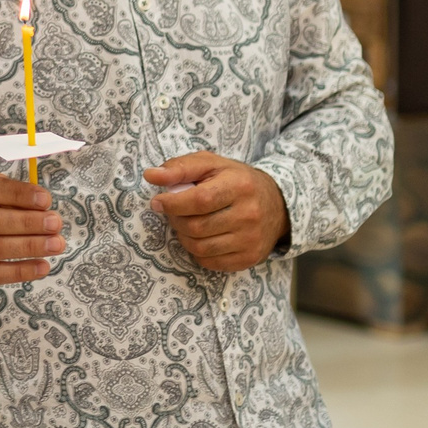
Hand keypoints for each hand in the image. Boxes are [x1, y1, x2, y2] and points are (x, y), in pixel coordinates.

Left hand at [144, 153, 289, 271]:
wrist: (277, 204)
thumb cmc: (236, 181)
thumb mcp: (212, 164)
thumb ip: (181, 167)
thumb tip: (151, 175)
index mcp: (239, 186)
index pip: (199, 201)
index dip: (172, 203)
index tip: (158, 201)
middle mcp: (249, 215)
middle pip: (196, 227)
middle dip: (175, 220)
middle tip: (173, 211)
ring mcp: (250, 239)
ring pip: (200, 248)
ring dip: (184, 236)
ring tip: (186, 223)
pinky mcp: (249, 258)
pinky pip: (209, 262)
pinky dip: (197, 251)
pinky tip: (201, 237)